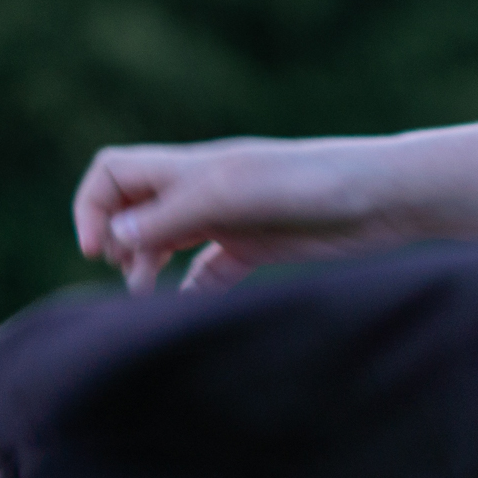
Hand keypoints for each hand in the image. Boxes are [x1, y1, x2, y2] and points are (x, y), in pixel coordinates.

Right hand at [74, 136, 404, 293]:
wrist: (386, 197)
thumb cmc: (316, 182)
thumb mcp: (236, 192)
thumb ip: (173, 212)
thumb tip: (114, 235)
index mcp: (193, 168)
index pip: (113, 172)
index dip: (92, 207)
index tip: (101, 250)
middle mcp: (204, 191)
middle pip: (131, 210)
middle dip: (115, 243)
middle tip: (134, 273)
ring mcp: (230, 220)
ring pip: (164, 243)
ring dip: (146, 269)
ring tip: (150, 296)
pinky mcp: (258, 247)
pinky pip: (206, 272)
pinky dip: (190, 292)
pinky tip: (191, 309)